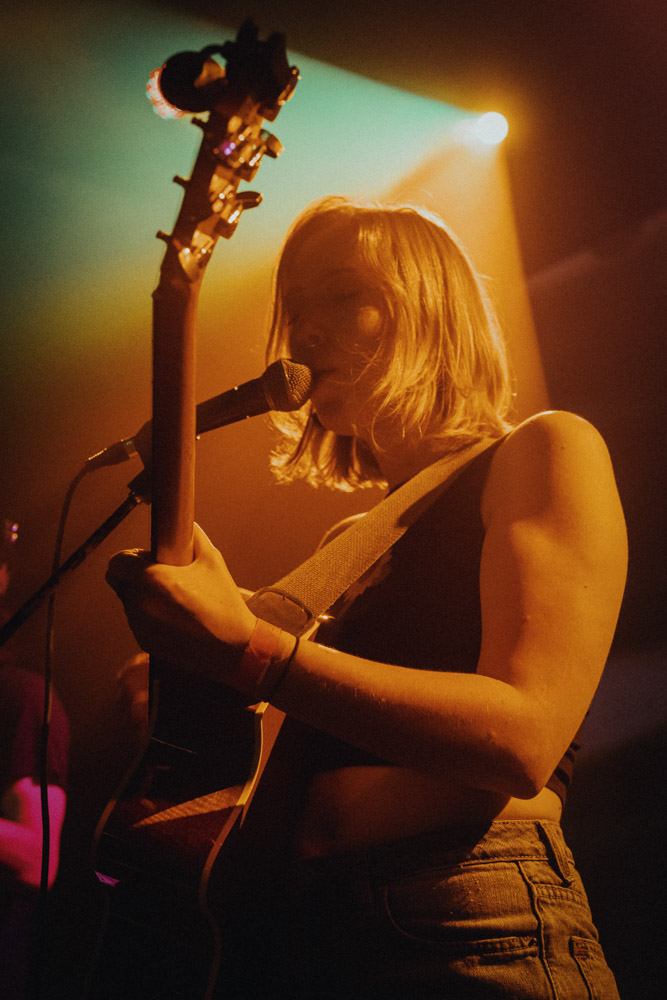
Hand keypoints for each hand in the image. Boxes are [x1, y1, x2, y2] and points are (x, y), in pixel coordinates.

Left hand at [106, 523, 255, 681]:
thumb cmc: (224, 604)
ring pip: (129, 603)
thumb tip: (187, 525)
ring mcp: (140, 626)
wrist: (233, 648)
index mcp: (151, 579)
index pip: (117, 562)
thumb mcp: (213, 562)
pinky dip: (151, 617)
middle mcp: (139, 603)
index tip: (147, 559)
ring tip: (175, 600)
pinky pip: (139, 622)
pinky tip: (177, 618)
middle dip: (136, 577)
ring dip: (143, 597)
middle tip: (162, 577)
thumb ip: (195, 538)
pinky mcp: (145, 643)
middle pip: (120, 582)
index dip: (130, 558)